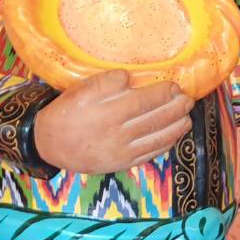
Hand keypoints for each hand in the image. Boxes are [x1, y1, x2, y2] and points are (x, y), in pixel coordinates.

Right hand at [34, 70, 192, 173]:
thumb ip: (106, 82)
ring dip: (177, 127)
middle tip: (189, 99)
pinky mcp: (123, 163)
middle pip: (155, 120)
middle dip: (176, 109)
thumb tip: (130, 77)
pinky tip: (175, 135)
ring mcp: (122, 151)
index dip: (164, 93)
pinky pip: (150, 153)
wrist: (50, 144)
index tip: (175, 85)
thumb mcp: (81, 91)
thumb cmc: (67, 113)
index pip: (144, 102)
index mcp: (108, 113)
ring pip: (157, 138)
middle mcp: (118, 134)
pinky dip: (166, 143)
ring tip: (188, 116)